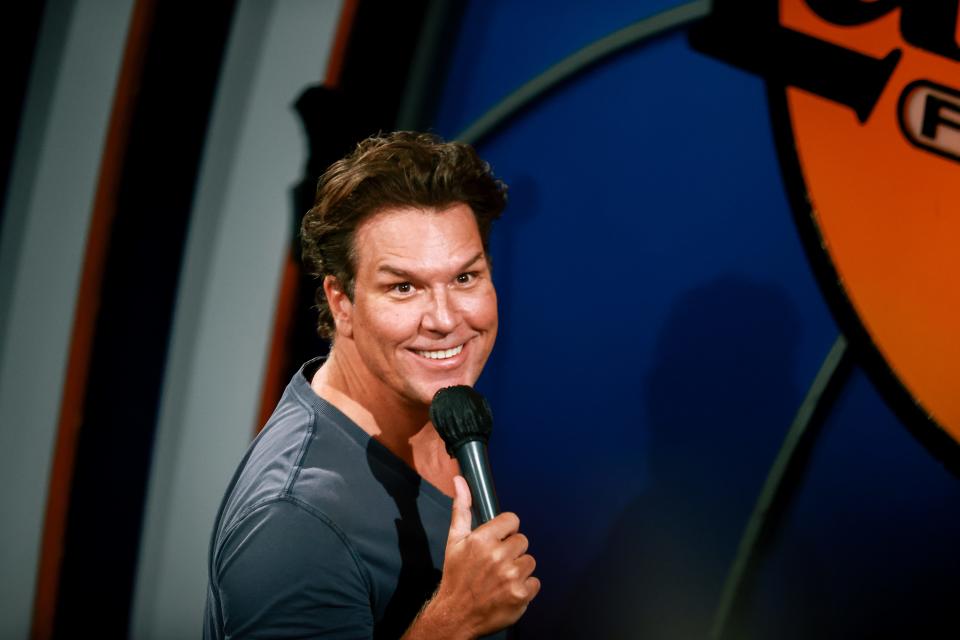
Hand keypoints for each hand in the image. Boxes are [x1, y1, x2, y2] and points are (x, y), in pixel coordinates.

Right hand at [405, 476, 539, 638]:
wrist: (456, 615)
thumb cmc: (456, 576)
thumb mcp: (455, 540)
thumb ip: (462, 509)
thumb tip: (460, 481)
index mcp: (482, 539)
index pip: (512, 520)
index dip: (506, 531)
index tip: (498, 541)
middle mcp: (498, 556)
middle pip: (522, 541)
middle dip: (511, 551)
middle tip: (496, 563)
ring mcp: (511, 577)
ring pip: (530, 561)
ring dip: (519, 569)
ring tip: (501, 578)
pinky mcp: (521, 595)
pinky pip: (535, 582)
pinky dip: (525, 588)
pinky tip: (508, 591)